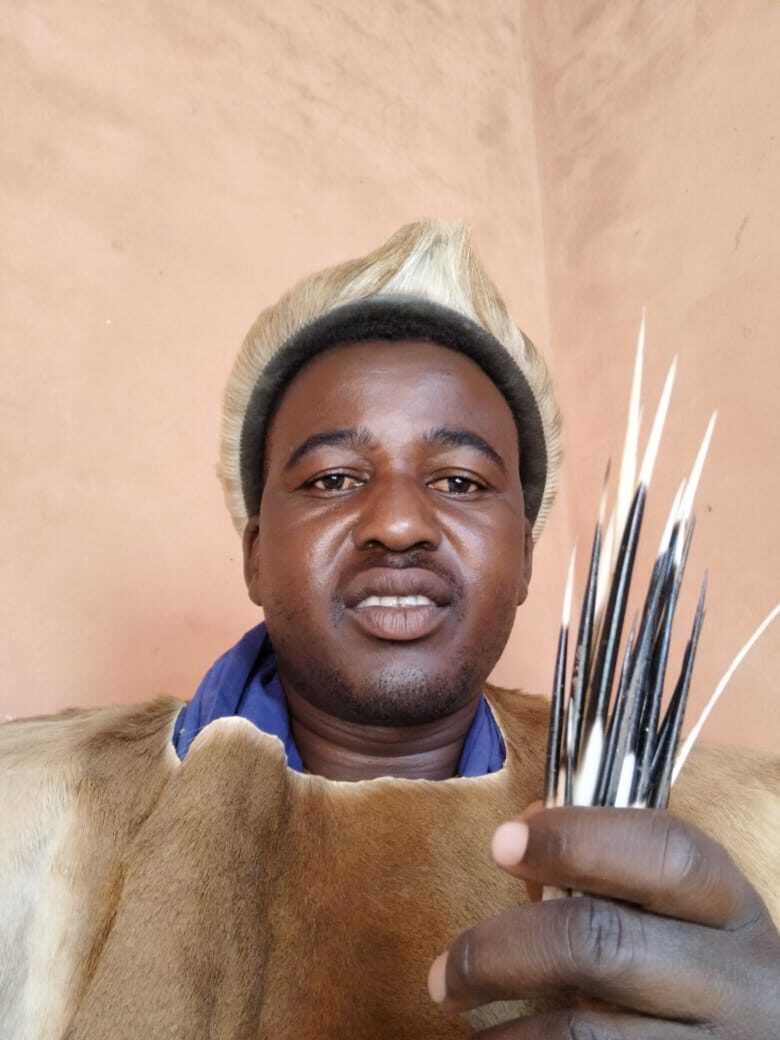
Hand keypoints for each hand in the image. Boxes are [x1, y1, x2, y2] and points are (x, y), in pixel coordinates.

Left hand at [427, 807, 779, 1036]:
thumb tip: (519, 833)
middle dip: (502, 951)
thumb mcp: (677, 914)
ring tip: (458, 1025)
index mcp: (728, 906)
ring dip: (503, 1034)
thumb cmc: (692, 963)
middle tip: (443, 973)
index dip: (577, 839)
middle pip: (604, 944)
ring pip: (589, 1038)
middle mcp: (738, 981)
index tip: (499, 843)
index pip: (665, 853)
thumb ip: (609, 871)